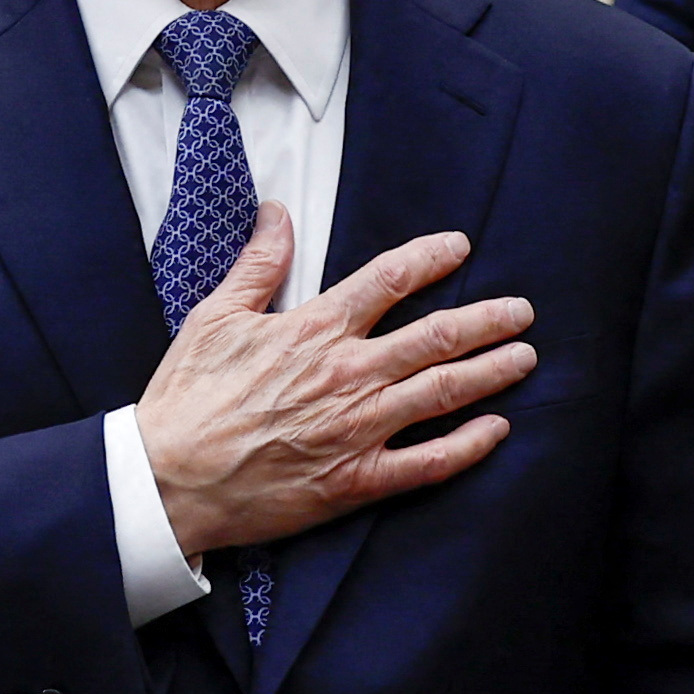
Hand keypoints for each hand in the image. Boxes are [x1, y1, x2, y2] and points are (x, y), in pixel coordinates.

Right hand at [132, 214, 536, 562]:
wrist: (168, 480)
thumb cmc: (187, 399)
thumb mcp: (214, 317)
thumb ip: (258, 265)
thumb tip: (277, 212)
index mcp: (313, 329)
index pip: (388, 280)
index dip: (430, 258)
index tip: (459, 247)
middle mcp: (346, 374)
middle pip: (435, 336)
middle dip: (486, 319)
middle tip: (522, 310)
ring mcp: (356, 429)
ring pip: (443, 393)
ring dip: (491, 372)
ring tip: (525, 356)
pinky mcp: (355, 481)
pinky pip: (427, 463)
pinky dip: (468, 446)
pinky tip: (496, 429)